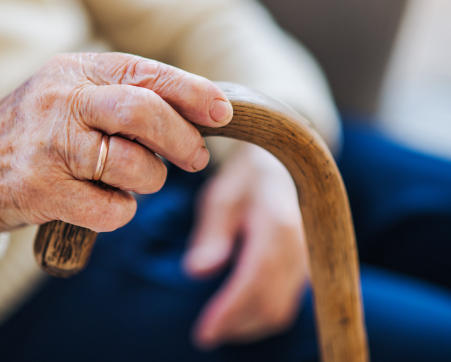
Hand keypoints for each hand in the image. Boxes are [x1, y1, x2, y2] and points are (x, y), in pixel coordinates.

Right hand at [0, 53, 232, 249]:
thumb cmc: (30, 136)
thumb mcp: (68, 99)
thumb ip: (122, 99)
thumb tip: (195, 115)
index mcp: (74, 70)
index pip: (146, 73)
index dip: (192, 93)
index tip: (221, 112)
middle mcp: (60, 101)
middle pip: (144, 113)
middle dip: (183, 140)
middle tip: (195, 158)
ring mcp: (49, 147)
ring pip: (135, 167)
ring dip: (147, 182)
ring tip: (128, 180)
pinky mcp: (42, 191)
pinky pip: (113, 209)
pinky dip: (119, 212)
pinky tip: (98, 203)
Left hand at [183, 143, 307, 348]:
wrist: (279, 168)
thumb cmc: (243, 182)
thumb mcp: (219, 197)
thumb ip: (210, 234)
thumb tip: (197, 272)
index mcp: (277, 224)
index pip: (256, 278)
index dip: (231, 310)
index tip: (204, 332)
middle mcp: (300, 246)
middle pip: (272, 303)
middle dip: (236, 326)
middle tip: (203, 337)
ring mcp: (307, 259)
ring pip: (283, 309)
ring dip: (249, 327)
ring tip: (216, 330)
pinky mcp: (306, 268)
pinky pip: (288, 303)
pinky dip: (262, 317)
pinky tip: (237, 319)